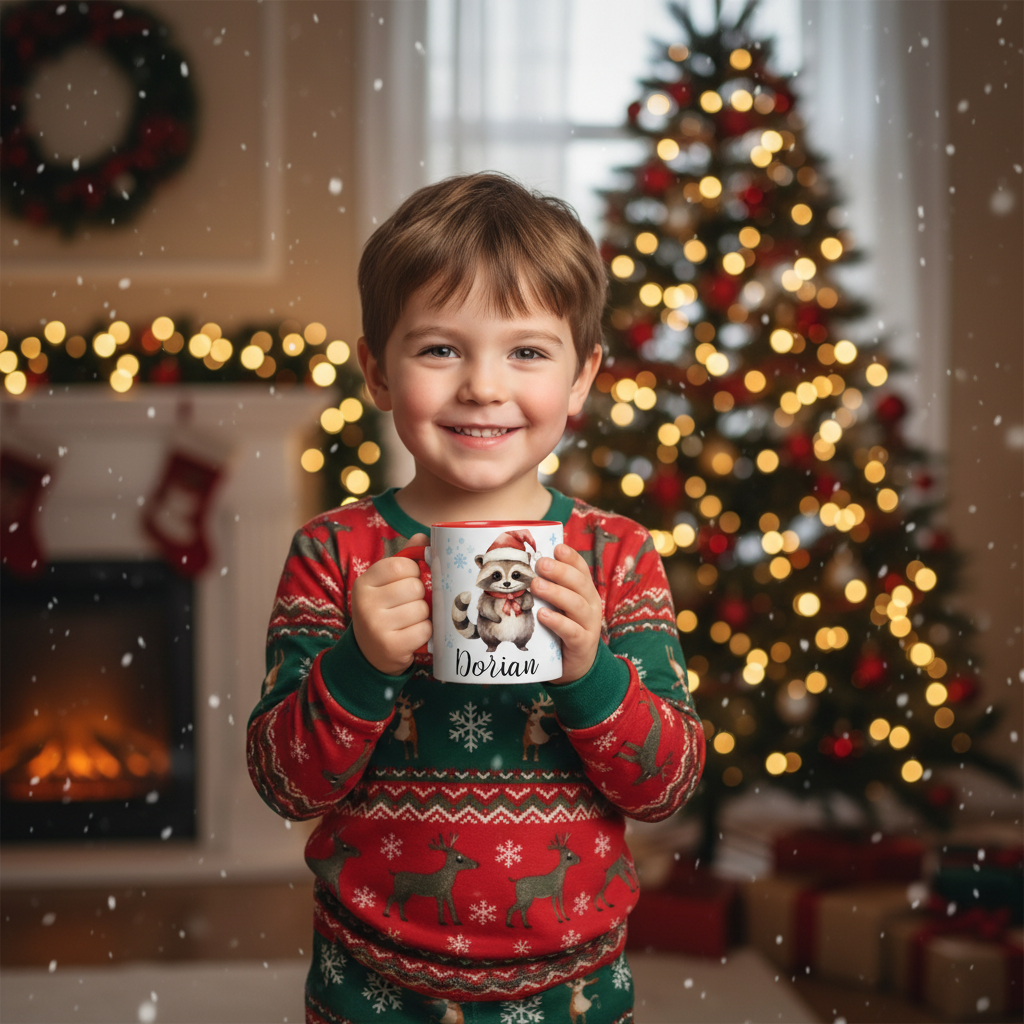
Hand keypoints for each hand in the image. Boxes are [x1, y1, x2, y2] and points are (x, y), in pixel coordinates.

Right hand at [350, 533, 431, 675]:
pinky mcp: (390, 646)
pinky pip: (425, 630)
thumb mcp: (386, 584)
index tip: (408, 582)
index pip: (401, 564)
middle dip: (420, 596)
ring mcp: (376, 626)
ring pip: (422, 609)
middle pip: (415, 587)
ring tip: (410, 621)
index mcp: (364, 582)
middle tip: (409, 605)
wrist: (370, 653)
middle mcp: (365, 603)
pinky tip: (412, 635)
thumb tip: (424, 536)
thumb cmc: (384, 610)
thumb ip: (404, 559)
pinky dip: (425, 632)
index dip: (414, 572)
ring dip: (424, 616)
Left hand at [530, 544, 602, 683]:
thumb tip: (523, 566)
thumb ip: (548, 587)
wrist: (575, 665)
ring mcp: (589, 624)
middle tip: (540, 564)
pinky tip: (543, 615)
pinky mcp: (582, 643)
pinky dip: (557, 621)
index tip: (556, 548)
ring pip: (576, 604)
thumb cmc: (562, 628)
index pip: (581, 569)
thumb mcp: (559, 605)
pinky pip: (572, 631)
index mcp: (584, 591)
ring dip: (556, 593)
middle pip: (579, 583)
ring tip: (537, 586)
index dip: (570, 557)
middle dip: (560, 571)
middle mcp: (590, 604)